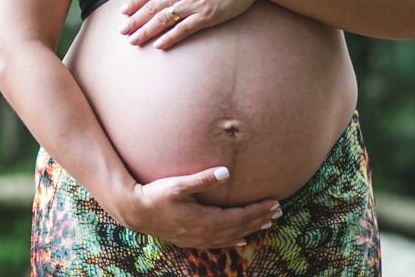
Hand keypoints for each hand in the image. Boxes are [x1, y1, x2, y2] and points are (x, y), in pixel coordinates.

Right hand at [113, 165, 281, 248]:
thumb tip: (226, 172)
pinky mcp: (192, 240)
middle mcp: (205, 233)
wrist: (135, 212)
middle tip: (279, 211)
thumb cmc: (155, 194)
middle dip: (260, 218)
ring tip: (268, 223)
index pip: (240, 216)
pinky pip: (219, 243)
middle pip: (240, 227)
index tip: (275, 202)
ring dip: (251, 229)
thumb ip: (202, 179)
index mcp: (205, 220)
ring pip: (232, 236)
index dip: (258, 210)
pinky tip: (241, 240)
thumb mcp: (178, 184)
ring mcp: (199, 239)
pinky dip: (234, 240)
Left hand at [118, 0, 268, 49]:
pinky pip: (184, 29)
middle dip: (134, 21)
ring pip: (163, 19)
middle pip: (151, 7)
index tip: (123, 12)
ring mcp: (193, 3)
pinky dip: (170, 38)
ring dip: (146, 32)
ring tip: (134, 42)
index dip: (134, 2)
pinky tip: (160, 46)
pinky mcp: (207, 15)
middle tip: (122, 32)